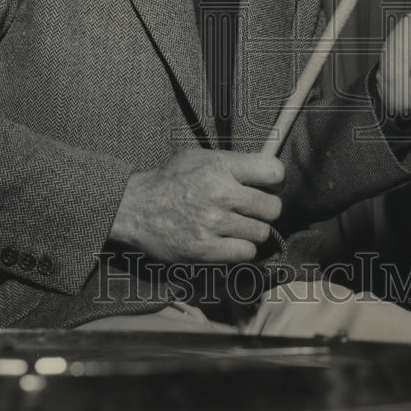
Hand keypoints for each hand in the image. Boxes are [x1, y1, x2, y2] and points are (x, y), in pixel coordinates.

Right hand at [109, 148, 283, 262]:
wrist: (135, 207)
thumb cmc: (170, 180)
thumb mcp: (199, 157)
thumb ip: (231, 163)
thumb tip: (264, 170)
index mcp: (221, 166)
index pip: (274, 171)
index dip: (275, 181)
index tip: (266, 186)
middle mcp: (221, 193)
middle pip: (273, 208)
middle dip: (265, 210)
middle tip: (252, 211)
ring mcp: (213, 223)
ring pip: (261, 233)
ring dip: (252, 232)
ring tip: (236, 227)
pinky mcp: (205, 249)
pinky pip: (245, 253)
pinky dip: (241, 250)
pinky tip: (229, 242)